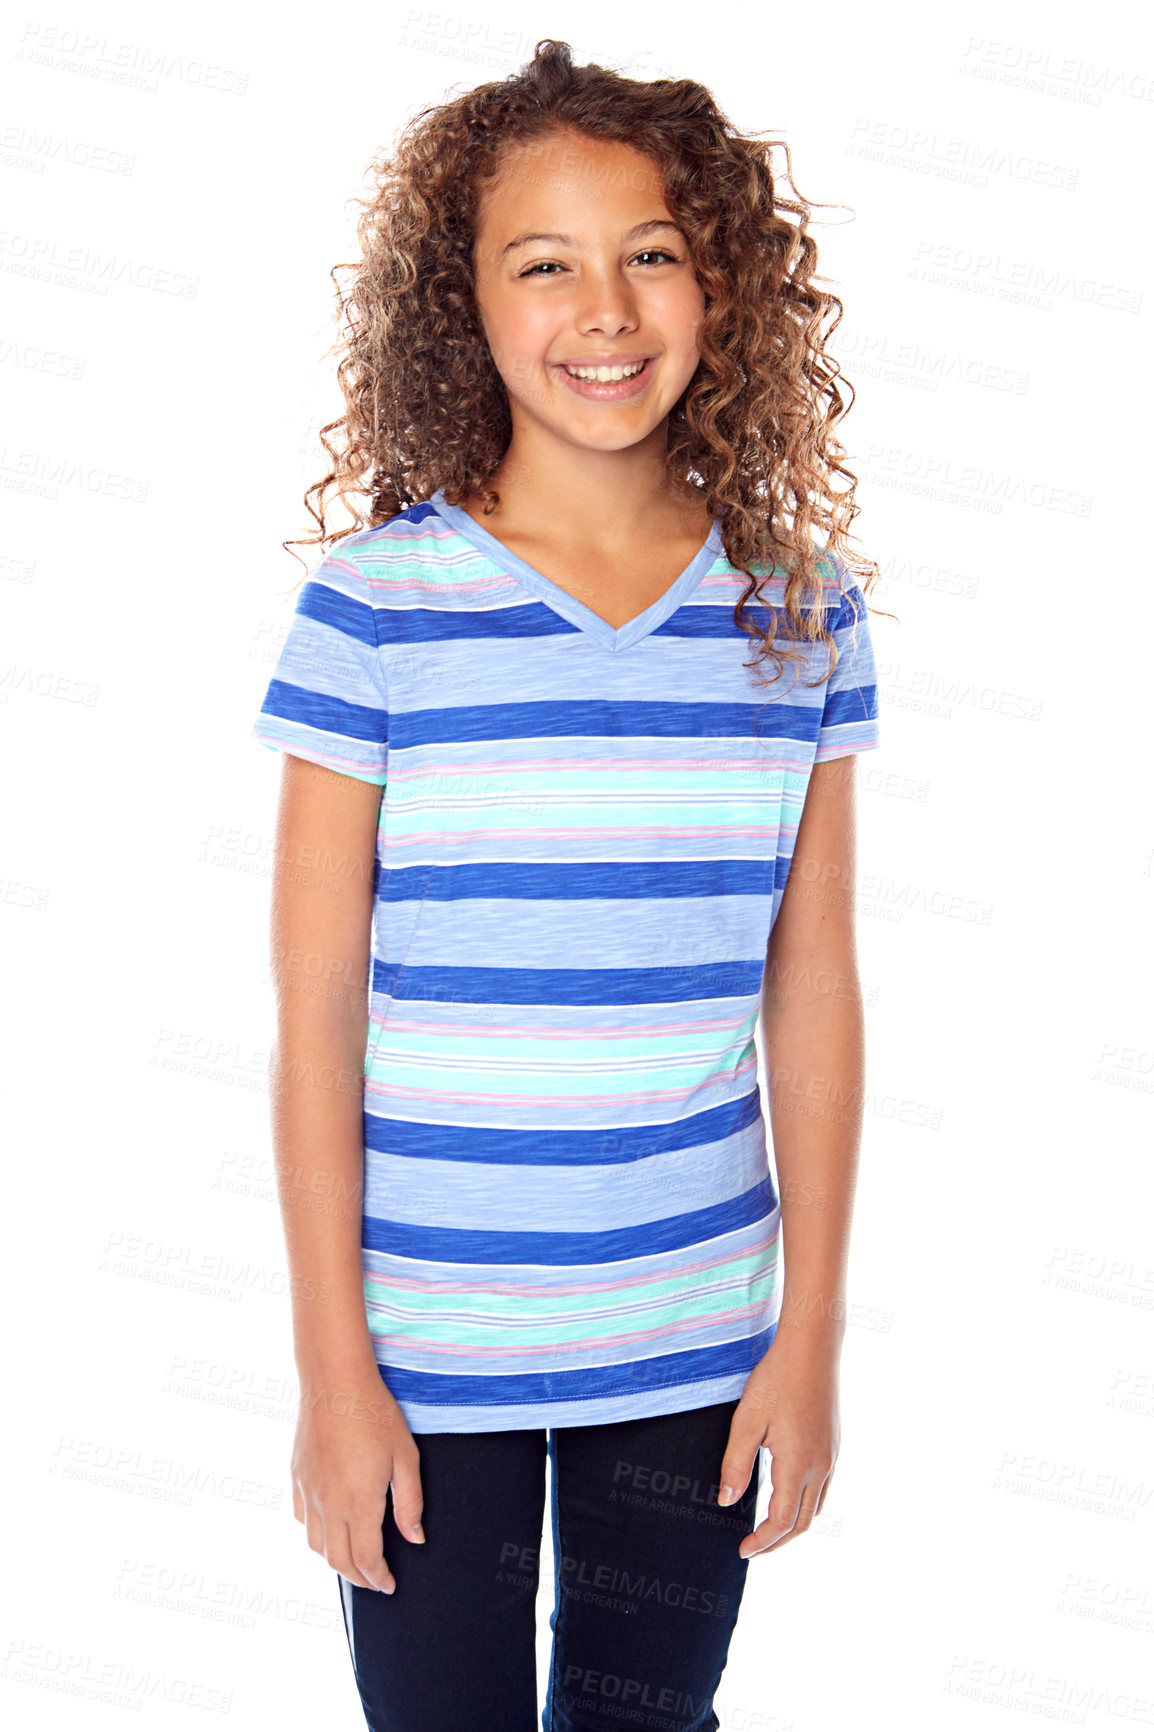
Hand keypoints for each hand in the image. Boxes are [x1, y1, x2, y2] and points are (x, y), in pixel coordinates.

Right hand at [291, 1367, 424, 1593]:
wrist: (335, 1382)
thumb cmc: (374, 1414)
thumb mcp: (405, 1457)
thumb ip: (410, 1503)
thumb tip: (414, 1537)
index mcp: (359, 1503)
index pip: (367, 1560)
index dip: (379, 1579)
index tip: (389, 1585)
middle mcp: (329, 1505)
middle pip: (339, 1562)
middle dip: (359, 1578)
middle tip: (374, 1580)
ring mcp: (308, 1493)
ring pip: (315, 1547)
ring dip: (335, 1561)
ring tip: (354, 1561)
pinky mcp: (296, 1479)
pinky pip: (301, 1521)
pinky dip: (315, 1536)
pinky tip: (329, 1529)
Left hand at [717, 1321, 841, 1559]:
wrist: (812, 1349)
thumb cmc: (775, 1380)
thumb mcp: (746, 1421)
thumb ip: (735, 1464)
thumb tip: (726, 1502)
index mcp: (798, 1466)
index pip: (782, 1522)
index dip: (763, 1542)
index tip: (743, 1551)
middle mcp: (820, 1467)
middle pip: (804, 1522)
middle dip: (779, 1541)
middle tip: (753, 1548)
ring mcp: (831, 1456)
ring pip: (817, 1506)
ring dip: (795, 1524)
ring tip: (770, 1528)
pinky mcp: (834, 1443)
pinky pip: (823, 1486)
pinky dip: (806, 1502)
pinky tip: (788, 1492)